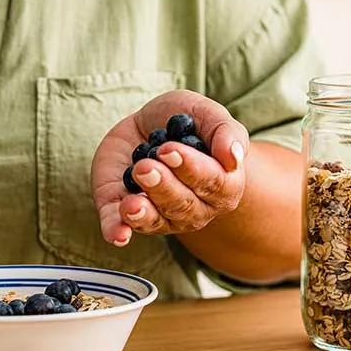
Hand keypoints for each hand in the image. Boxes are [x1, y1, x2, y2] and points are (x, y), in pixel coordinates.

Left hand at [92, 90, 248, 245]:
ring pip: (156, 220)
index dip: (191, 169)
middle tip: (145, 166)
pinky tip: (117, 236)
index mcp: (223, 185)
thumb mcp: (208, 114)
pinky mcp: (123, 211)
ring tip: (131, 202)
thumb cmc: (188, 123)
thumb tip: (233, 157)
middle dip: (163, 186)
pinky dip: (118, 231)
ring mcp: (161, 215)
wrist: (148, 126)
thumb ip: (226, 132)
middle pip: (182, 205)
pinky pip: (122, 228)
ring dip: (143, 212)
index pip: (212, 183)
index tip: (169, 150)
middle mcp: (195, 208)